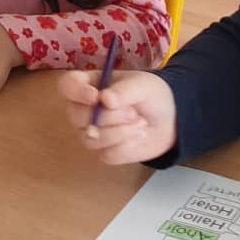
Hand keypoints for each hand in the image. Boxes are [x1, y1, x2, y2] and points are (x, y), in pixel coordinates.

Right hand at [58, 69, 176, 164]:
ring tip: (140, 123)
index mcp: (90, 85)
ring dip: (120, 132)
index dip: (76, 92)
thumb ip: (123, 90)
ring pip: (91, 139)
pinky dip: (127, 146)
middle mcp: (85, 109)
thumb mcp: (142, 85)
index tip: (96, 97)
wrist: (171, 119)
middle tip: (133, 112)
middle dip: (108, 117)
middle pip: (76, 116)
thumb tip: (105, 99)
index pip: (67, 86)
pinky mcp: (105, 152)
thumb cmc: (152, 95)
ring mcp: (93, 133)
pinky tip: (139, 136)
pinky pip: (107, 154)